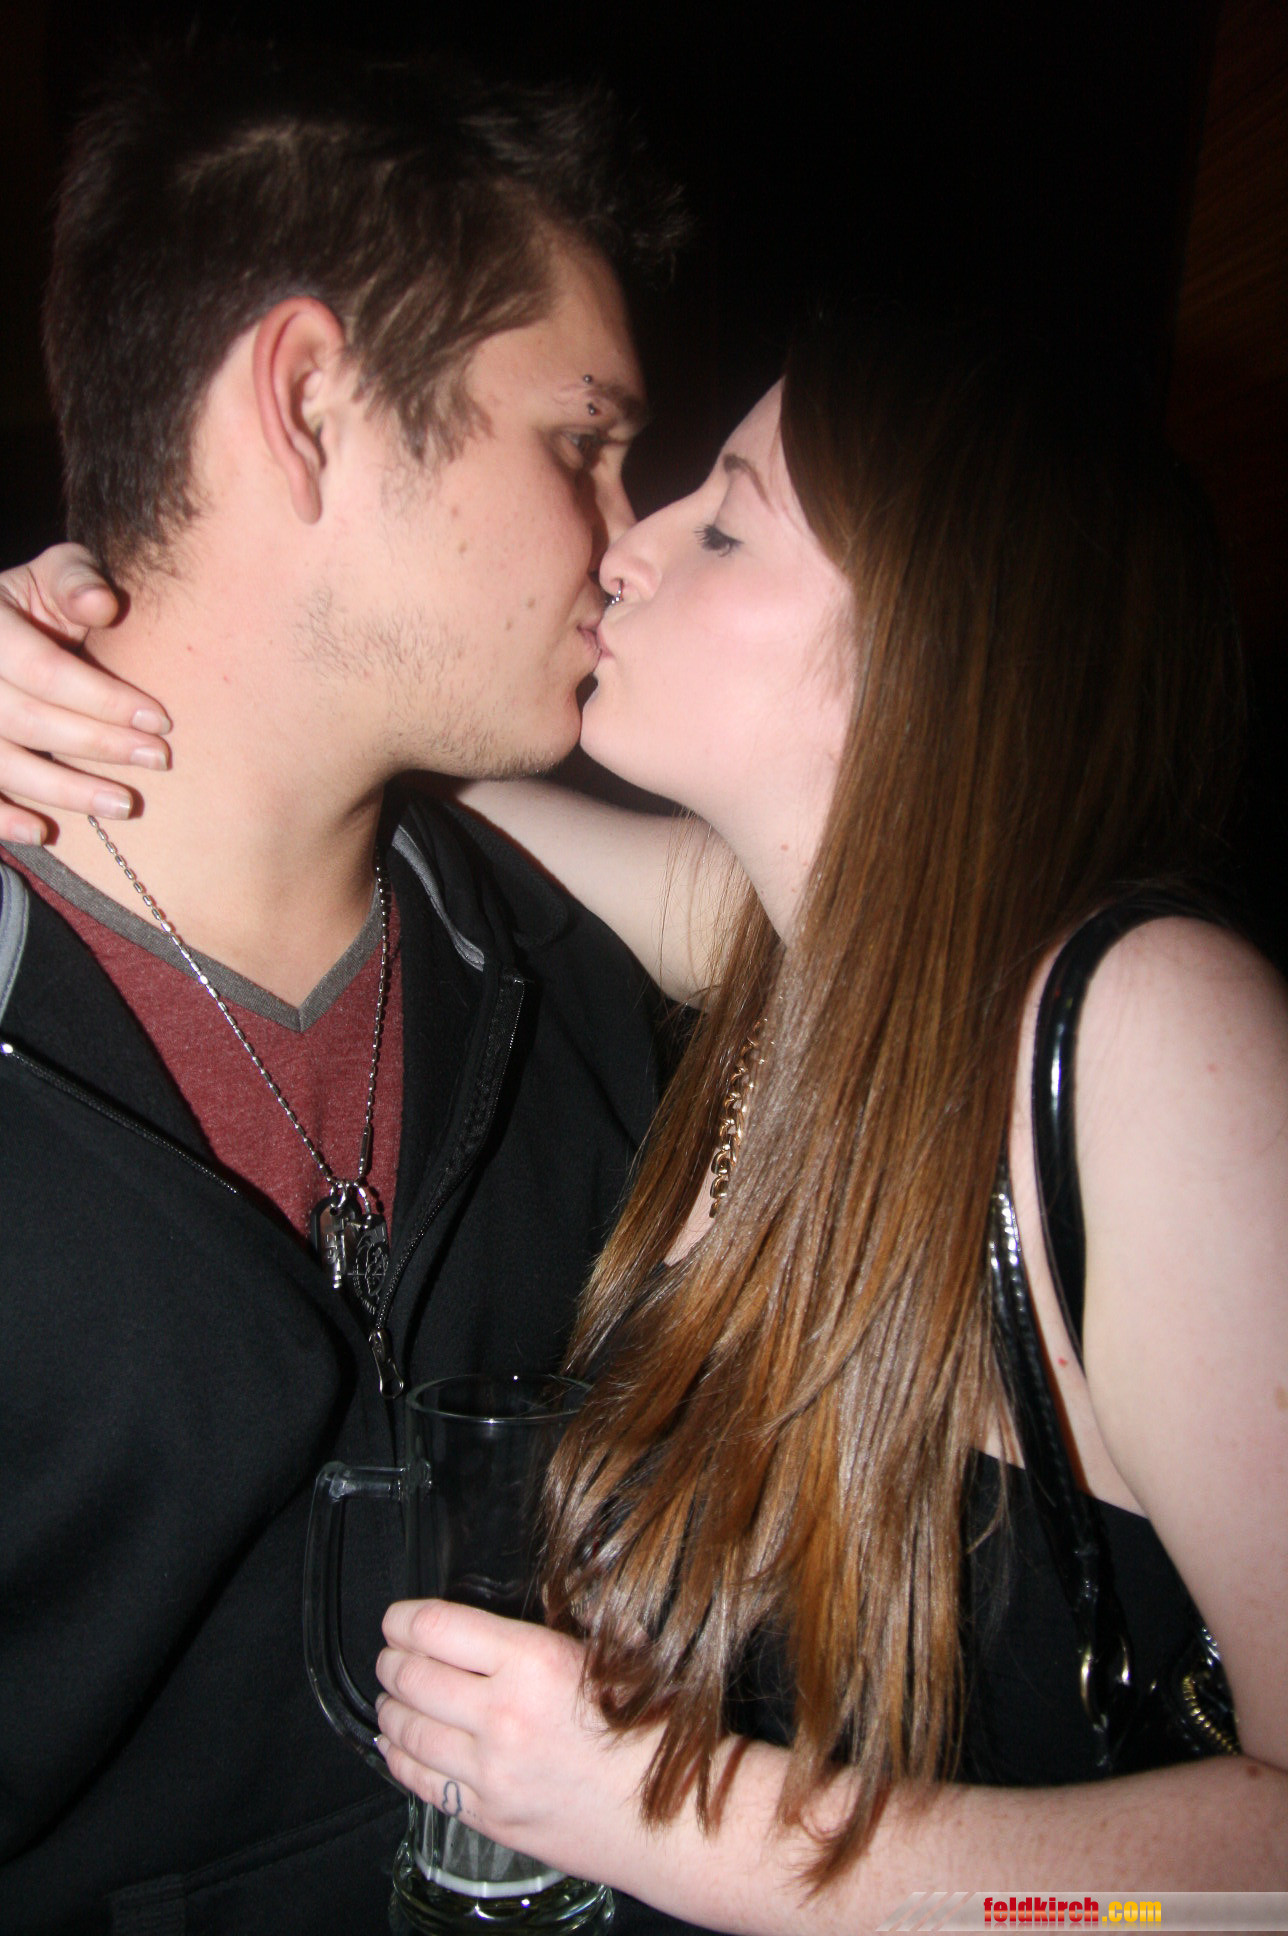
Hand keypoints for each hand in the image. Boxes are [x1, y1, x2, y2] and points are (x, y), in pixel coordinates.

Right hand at [0, 544, 170, 844]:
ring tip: (124, 805)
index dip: (103, 699)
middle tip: (159, 760)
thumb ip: (76, 580)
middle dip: (98, 745)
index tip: (160, 721)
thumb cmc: (37, 602)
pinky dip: (2, 819)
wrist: (0, 625)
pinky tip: (42, 832)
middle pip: (28, 722)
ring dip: (64, 792)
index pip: (44, 671)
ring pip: (3, 764)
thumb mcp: (56, 574)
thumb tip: (102, 605)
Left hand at [376, 1599, 658, 1887]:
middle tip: (390, 1655)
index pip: (437, 1629)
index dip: (404, 1619)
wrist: (671, 1819)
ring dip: (391, 1709)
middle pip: (412, 1678)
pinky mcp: (489, 1817)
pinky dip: (399, 1760)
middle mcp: (504, 1716)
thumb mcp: (622, 1650)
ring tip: (392, 1697)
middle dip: (391, 1662)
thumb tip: (554, 1584)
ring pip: (409, 1732)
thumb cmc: (651, 1731)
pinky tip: (396, 1746)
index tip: (397, 1618)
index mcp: (534, 1663)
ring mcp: (492, 1773)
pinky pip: (423, 1784)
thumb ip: (578, 1613)